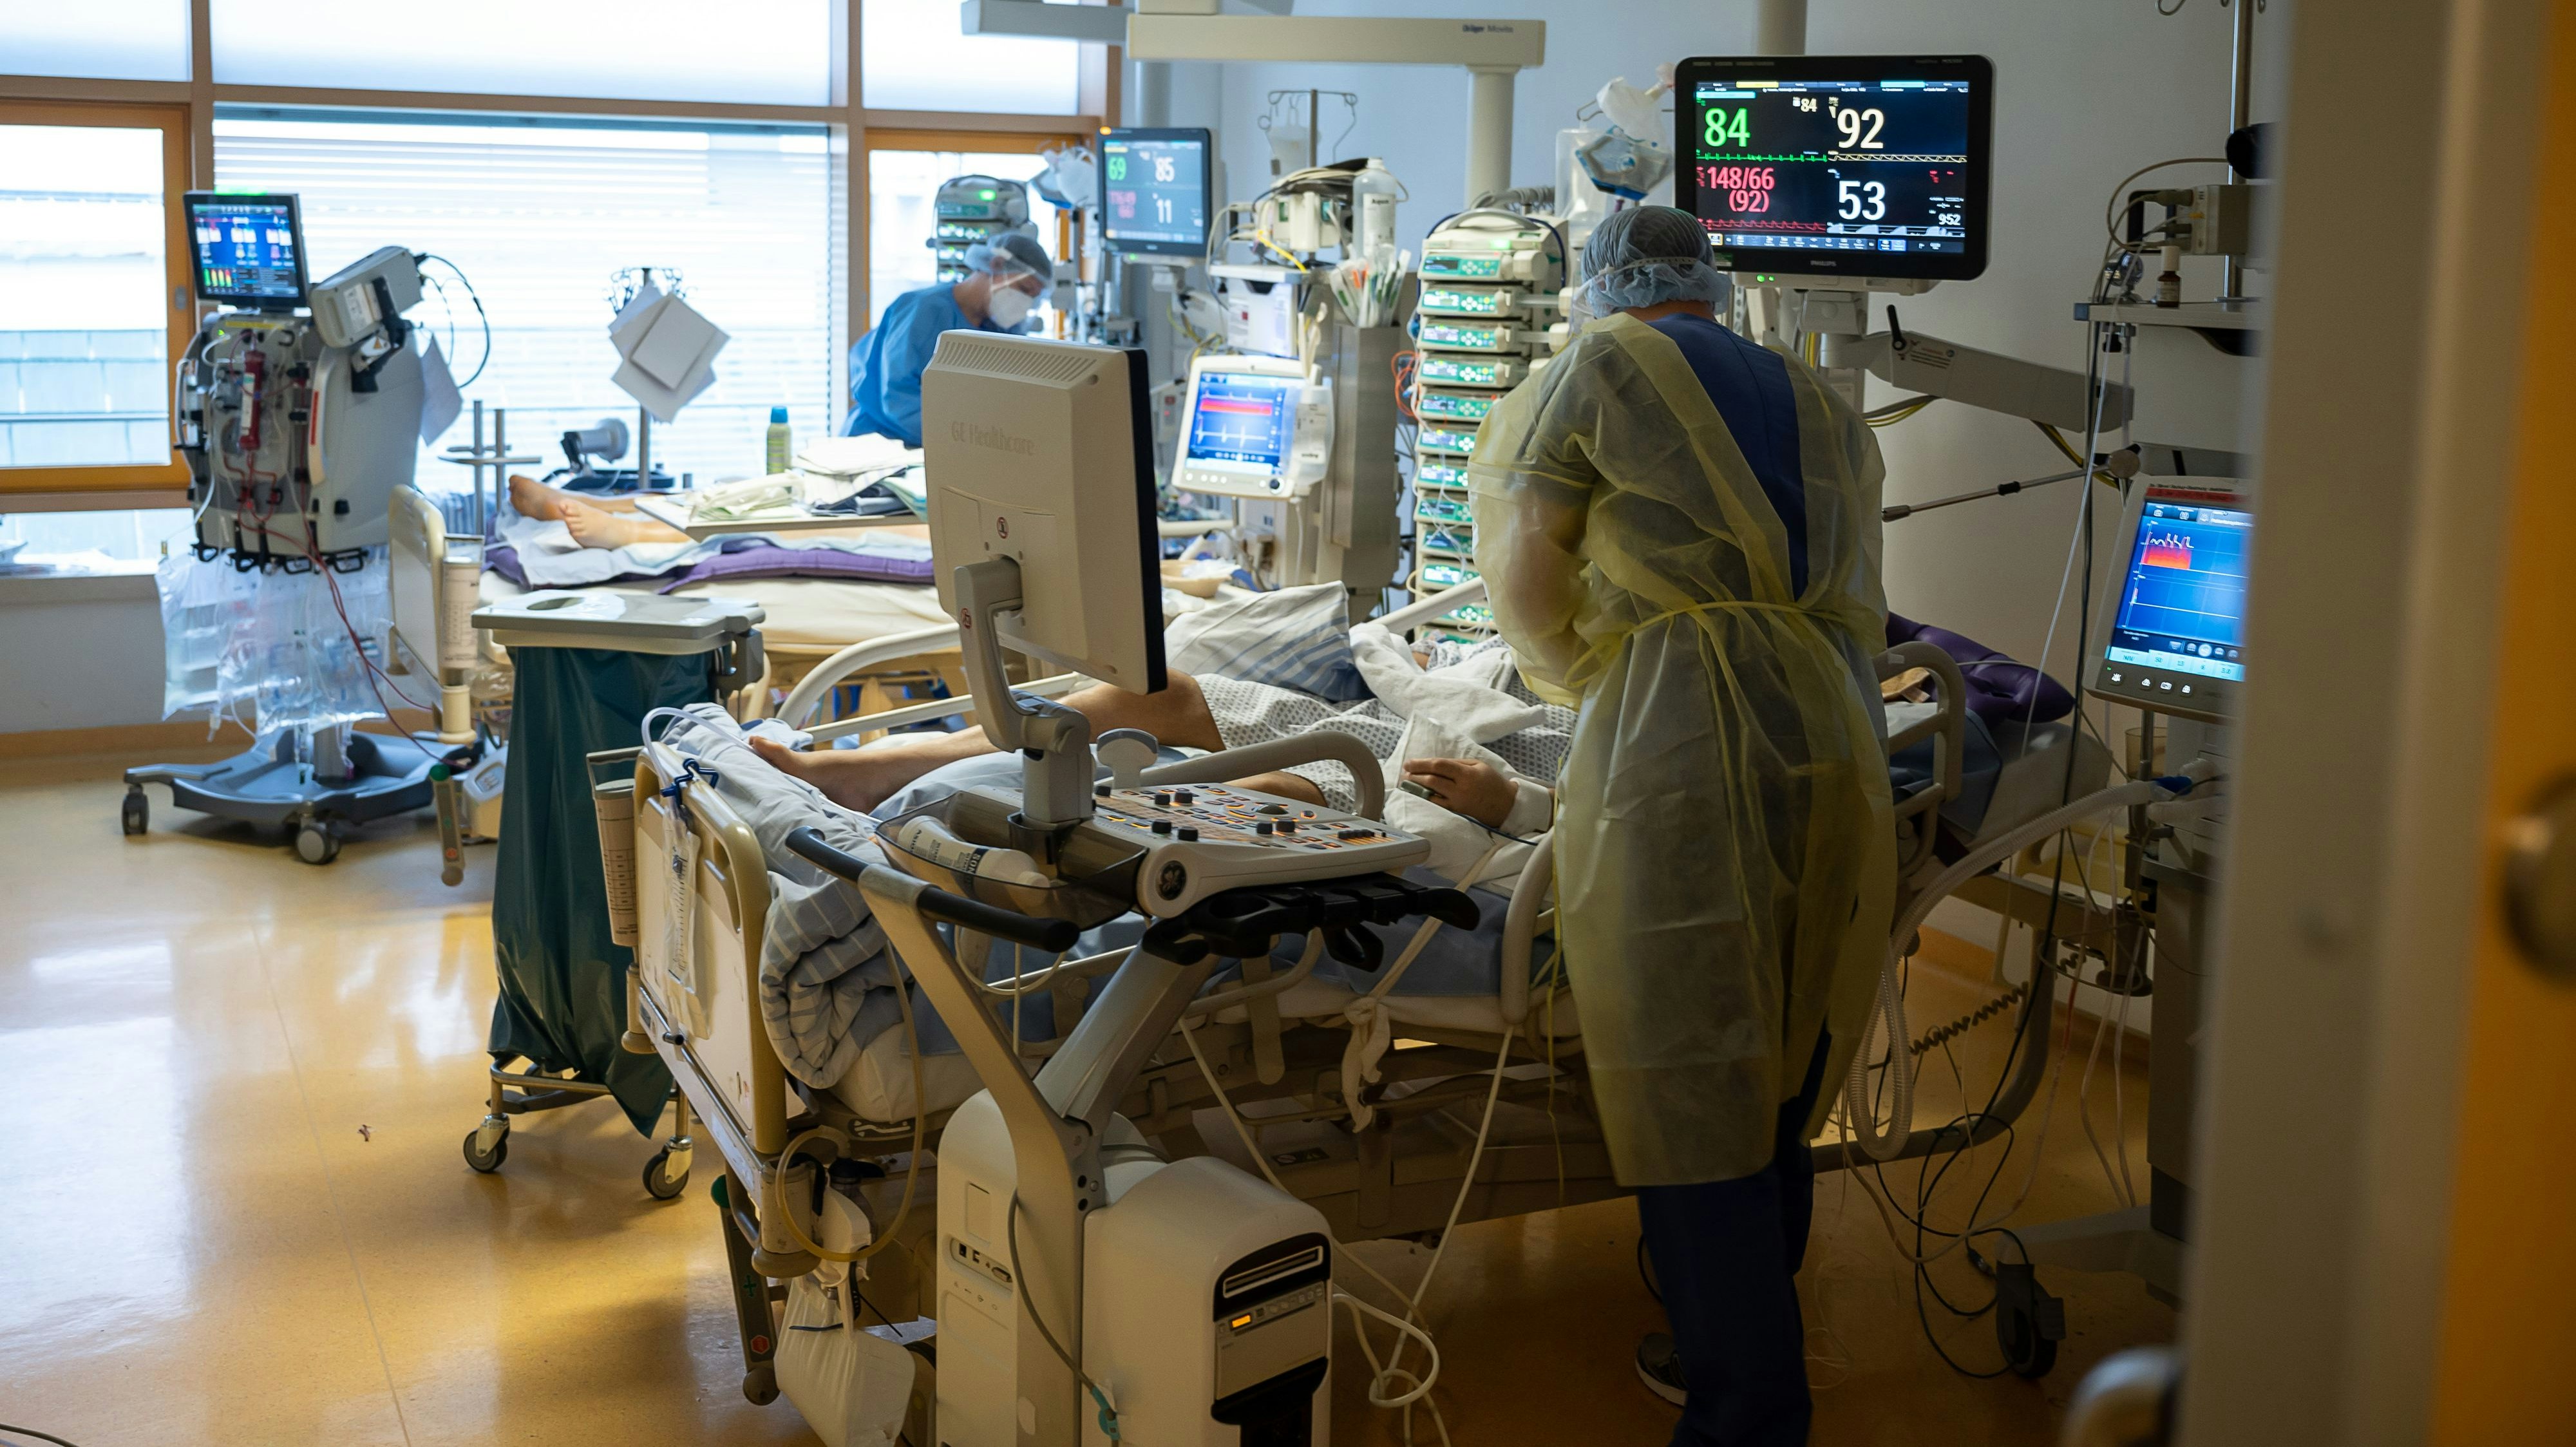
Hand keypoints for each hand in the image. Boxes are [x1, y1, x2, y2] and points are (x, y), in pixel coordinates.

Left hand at [1401, 757, 1518, 828]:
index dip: (1421, 763)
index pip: (1438, 766)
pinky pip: (1437, 806)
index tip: (1409, 763)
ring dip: (1417, 788)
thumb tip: (1435, 764)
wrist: (1506, 805)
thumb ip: (1457, 763)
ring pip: (1431, 795)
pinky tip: (1419, 794)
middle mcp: (1460, 790)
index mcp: (1466, 775)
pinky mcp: (1456, 813)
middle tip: (1405, 772)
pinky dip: (1426, 799)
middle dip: (1415, 775)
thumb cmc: (1492, 782)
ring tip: (1408, 782)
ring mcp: (1457, 804)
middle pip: (1431, 781)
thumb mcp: (1478, 765)